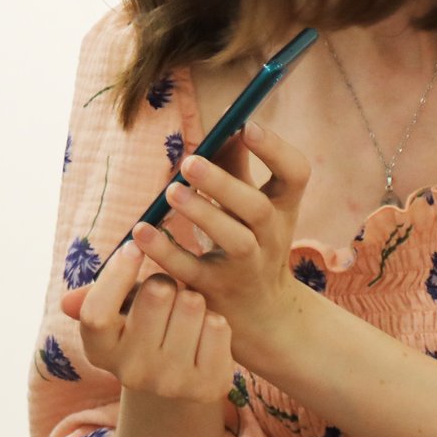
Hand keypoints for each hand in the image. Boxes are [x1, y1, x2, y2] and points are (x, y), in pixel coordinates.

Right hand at [58, 235, 235, 406]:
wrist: (177, 383)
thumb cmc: (143, 327)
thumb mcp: (117, 310)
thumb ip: (96, 297)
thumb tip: (68, 303)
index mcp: (100, 350)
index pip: (96, 312)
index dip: (116, 272)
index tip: (134, 246)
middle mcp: (131, 373)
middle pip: (157, 293)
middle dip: (165, 282)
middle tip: (165, 296)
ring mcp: (170, 383)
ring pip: (192, 304)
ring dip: (193, 300)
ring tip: (185, 317)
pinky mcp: (207, 386)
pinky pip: (218, 326)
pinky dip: (215, 320)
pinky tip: (205, 335)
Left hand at [123, 118, 312, 368]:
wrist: (261, 313)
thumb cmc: (249, 240)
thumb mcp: (250, 204)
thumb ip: (236, 164)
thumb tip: (226, 122)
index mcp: (282, 208)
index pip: (296, 174)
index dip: (276, 149)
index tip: (247, 125)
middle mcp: (272, 237)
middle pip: (257, 208)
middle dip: (225, 183)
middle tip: (190, 161)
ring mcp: (246, 267)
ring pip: (234, 241)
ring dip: (202, 214)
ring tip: (171, 192)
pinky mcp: (214, 289)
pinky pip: (190, 269)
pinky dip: (165, 250)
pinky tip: (141, 230)